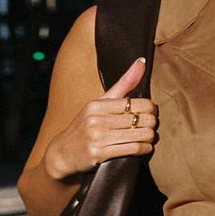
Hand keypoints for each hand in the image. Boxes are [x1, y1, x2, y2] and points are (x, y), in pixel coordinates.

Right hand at [44, 57, 157, 179]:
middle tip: (151, 127)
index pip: (139, 103)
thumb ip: (123, 84)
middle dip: (152, 124)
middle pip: (142, 119)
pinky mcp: (99, 154)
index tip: (151, 113)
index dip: (151, 109)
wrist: (62, 153)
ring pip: (140, 135)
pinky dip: (144, 149)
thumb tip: (142, 61)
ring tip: (149, 138)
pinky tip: (144, 148)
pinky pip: (133, 149)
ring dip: (150, 138)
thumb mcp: (100, 103)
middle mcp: (97, 119)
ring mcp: (97, 137)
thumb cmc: (85, 126)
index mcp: (98, 104)